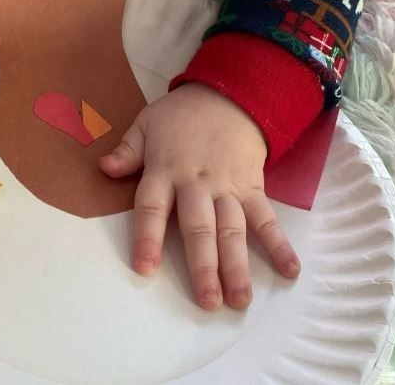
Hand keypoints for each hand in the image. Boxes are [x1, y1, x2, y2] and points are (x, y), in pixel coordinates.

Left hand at [99, 82, 300, 309]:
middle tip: (207, 302)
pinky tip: (290, 270)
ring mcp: (227, 186)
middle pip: (199, 226)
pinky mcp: (253, 187)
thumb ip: (128, 149)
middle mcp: (196, 182)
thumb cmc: (181, 114)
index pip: (152, 206)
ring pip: (232, 228)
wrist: (228, 93)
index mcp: (165, 169)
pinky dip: (279, 243)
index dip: (147, 237)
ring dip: (237, 265)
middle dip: (203, 265)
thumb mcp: (147, 123)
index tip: (145, 269)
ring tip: (240, 300)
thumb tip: (104, 168)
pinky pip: (266, 217)